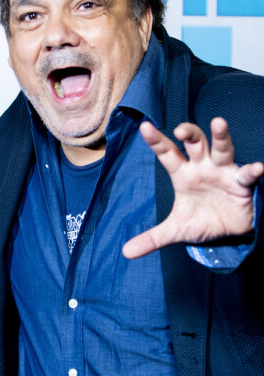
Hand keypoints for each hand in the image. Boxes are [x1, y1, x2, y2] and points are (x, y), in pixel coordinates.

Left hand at [122, 117, 263, 258]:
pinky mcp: (242, 184)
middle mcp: (202, 167)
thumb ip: (152, 239)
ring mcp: (223, 172)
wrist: (229, 234)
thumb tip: (125, 252)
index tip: (144, 127)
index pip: (167, 154)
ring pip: (222, 149)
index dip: (156, 141)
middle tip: (180, 129)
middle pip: (195, 143)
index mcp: (183, 174)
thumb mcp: (175, 231)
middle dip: (189, 133)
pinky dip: (252, 171)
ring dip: (221, 137)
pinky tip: (256, 167)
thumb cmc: (201, 221)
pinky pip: (247, 175)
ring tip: (218, 123)